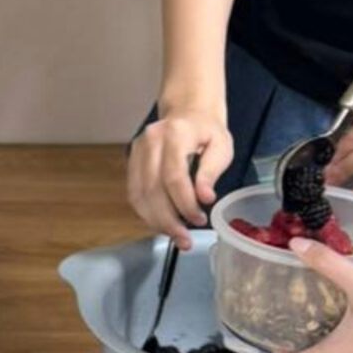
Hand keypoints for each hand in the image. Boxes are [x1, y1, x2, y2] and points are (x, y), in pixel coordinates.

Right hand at [129, 109, 231, 241]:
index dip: (185, 204)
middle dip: (168, 220)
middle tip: (185, 239)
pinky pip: (134, 193)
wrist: (188, 112)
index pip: (174, 177)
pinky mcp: (132, 160)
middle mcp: (150, 140)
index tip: (199, 220)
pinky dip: (146, 213)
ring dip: (156, 221)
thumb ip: (212, 171)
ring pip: (139, 194)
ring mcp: (137, 150)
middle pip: (153, 189)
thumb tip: (205, 197)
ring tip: (175, 236)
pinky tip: (162, 223)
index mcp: (175, 134)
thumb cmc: (207, 131)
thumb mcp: (221, 146)